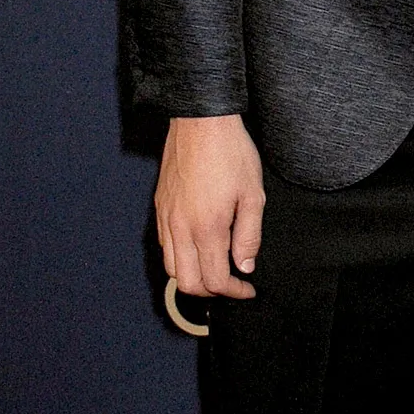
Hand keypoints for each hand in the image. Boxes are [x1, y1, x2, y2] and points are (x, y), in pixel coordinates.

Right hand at [155, 115, 264, 299]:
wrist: (201, 122)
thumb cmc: (230, 153)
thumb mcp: (253, 194)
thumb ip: (249, 235)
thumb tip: (245, 266)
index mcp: (206, 228)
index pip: (215, 280)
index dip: (233, 292)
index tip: (247, 288)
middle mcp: (181, 228)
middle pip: (187, 283)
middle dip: (211, 292)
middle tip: (231, 284)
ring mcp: (167, 218)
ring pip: (171, 268)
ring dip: (193, 276)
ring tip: (215, 267)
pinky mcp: (160, 206)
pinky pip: (164, 245)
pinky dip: (179, 257)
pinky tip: (198, 246)